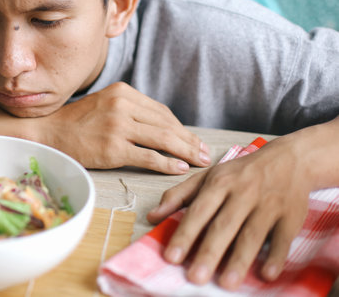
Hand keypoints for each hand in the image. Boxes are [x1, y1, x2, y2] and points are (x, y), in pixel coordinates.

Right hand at [33, 82, 210, 172]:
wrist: (48, 132)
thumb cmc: (77, 122)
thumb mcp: (105, 104)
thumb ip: (131, 110)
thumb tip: (164, 128)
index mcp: (123, 91)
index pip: (161, 112)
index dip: (181, 128)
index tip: (194, 141)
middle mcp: (122, 105)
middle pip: (167, 125)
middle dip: (189, 141)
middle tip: (205, 154)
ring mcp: (118, 126)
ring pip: (162, 139)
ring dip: (185, 152)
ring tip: (198, 162)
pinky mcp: (113, 147)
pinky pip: (148, 156)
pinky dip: (167, 163)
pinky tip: (178, 168)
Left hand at [146, 135, 310, 289]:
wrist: (289, 159)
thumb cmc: (241, 173)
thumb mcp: (207, 177)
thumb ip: (178, 196)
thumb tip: (151, 216)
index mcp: (219, 183)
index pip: (198, 211)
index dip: (185, 234)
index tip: (172, 257)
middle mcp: (242, 193)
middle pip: (223, 226)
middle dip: (209, 252)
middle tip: (195, 277)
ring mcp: (268, 205)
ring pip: (252, 234)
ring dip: (239, 260)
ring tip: (227, 283)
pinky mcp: (291, 217)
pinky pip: (282, 238)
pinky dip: (275, 256)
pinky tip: (266, 274)